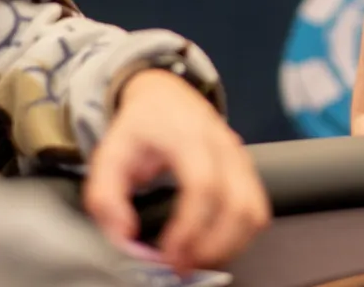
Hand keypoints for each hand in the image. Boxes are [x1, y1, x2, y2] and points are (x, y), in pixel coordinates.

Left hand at [84, 70, 270, 272]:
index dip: (191, 226)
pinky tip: (213, 246)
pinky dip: (239, 236)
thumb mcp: (107, 155)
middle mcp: (224, 146)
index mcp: (189, 137)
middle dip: (213, 246)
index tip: (169, 254)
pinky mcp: (249, 171)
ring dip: (230, 246)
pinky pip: (257, 210)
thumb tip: (126, 238)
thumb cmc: (139, 128)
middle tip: (182, 266)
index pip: (204, 185)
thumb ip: (106, 199)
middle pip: (239, 203)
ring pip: (254, 211)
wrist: (167, 97)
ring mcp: (241, 158)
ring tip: (198, 260)